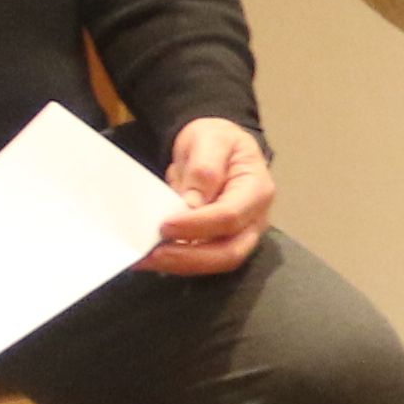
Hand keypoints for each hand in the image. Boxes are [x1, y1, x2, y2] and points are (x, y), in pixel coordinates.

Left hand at [144, 119, 274, 274]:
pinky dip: (178, 261)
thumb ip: (204, 168)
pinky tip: (152, 256)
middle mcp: (255, 219)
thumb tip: (192, 204)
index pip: (230, 216)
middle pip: (230, 252)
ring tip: (147, 258)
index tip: (164, 225)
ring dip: (181, 264)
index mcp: (257, 190)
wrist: (218, 147)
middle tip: (154, 254)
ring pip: (218, 262)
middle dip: (190, 257)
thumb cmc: (217, 141)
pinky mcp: (223, 242)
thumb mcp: (210, 140)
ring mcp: (242, 235)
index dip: (197, 225)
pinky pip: (205, 259)